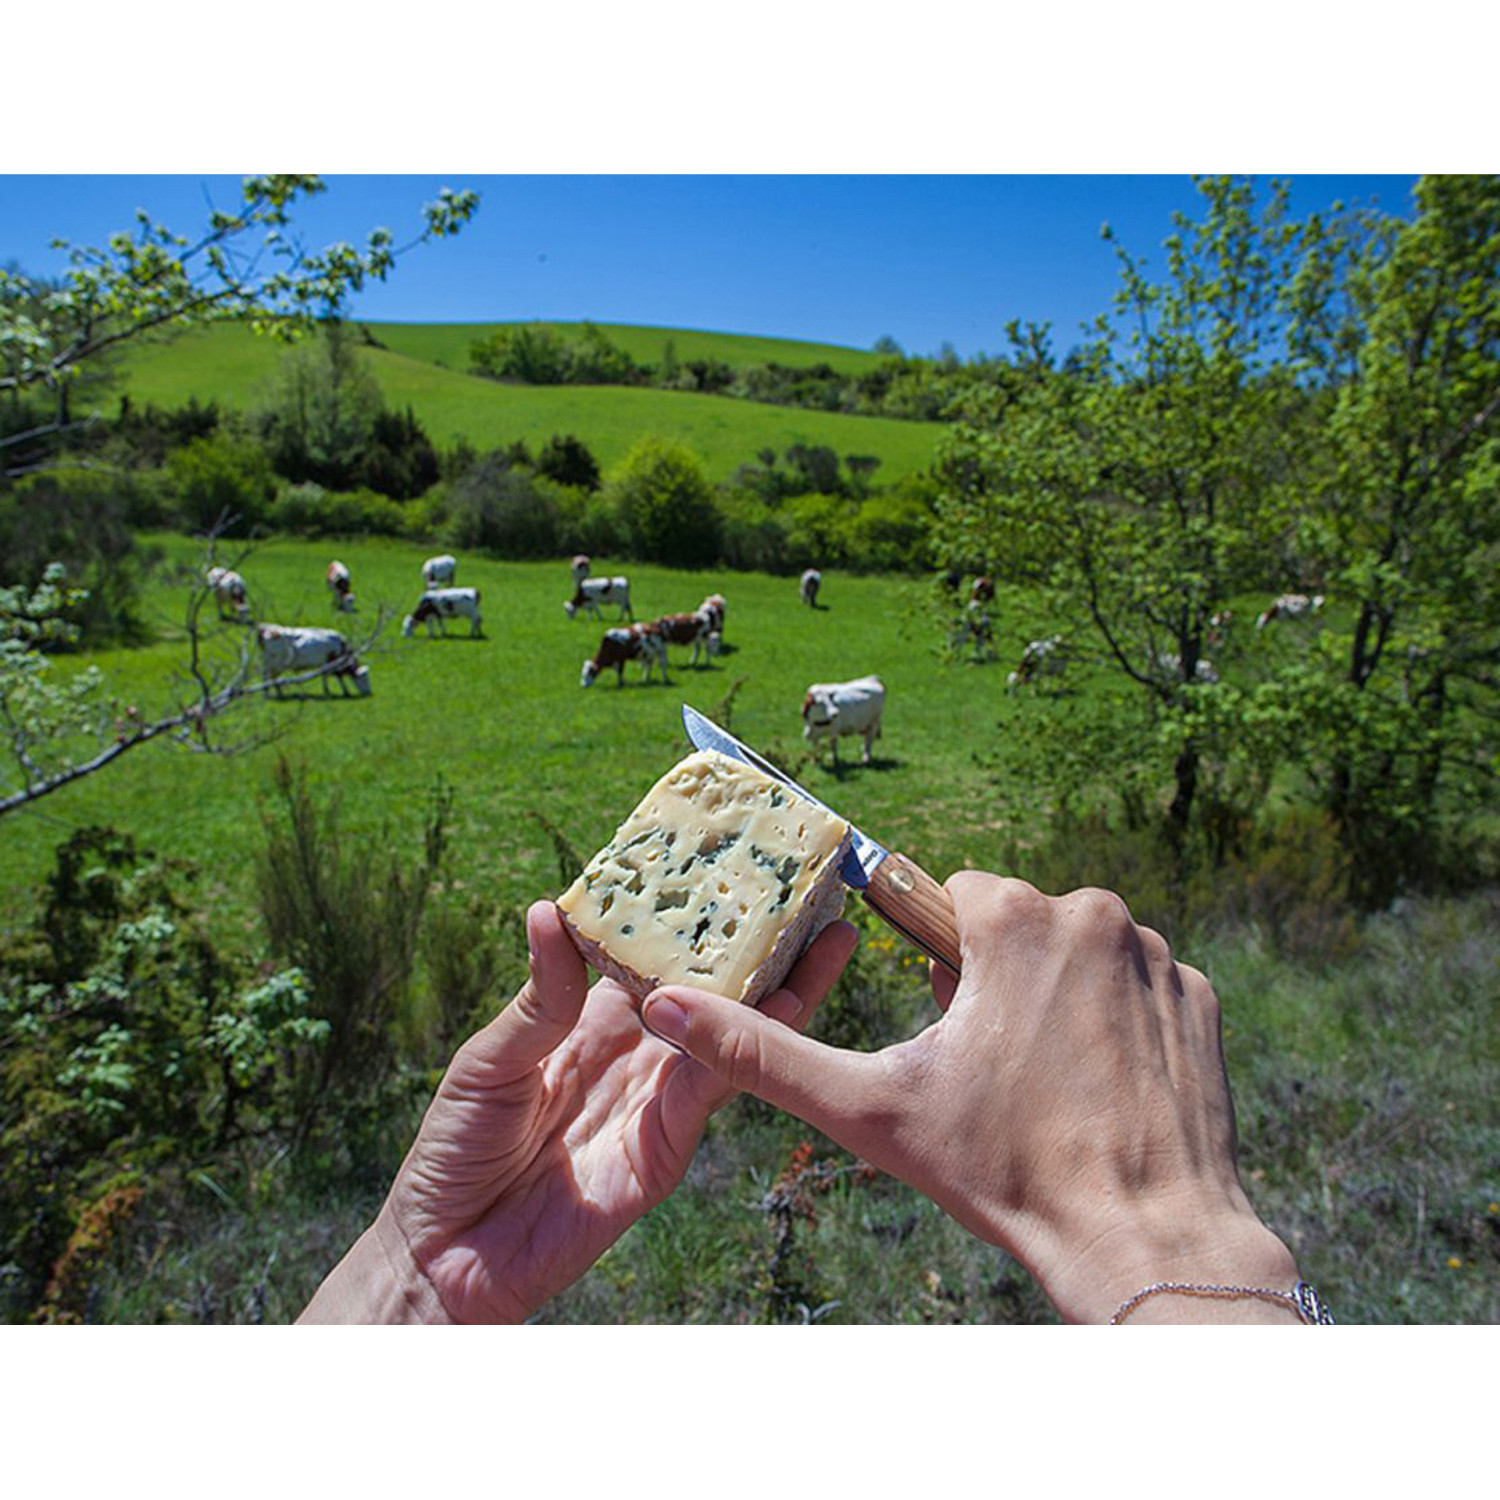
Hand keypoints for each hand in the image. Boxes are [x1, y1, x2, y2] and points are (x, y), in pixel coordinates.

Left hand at [300, 901, 856, 1322]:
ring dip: (780, 992)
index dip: (690, 913)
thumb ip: (541, 997)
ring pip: (731, 1036)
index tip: (728, 862)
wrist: (447, 1253)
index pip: (652, 954)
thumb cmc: (454, 1146)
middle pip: (709, 989)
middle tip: (810, 893)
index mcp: (589, 1019)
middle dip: (759, 946)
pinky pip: (712, 1091)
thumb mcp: (491, 1059)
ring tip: (829, 942)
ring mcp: (657, 1099)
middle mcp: (636, 1051)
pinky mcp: (666, 1148)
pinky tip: (782, 1009)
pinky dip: (743, 1050)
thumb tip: (552, 909)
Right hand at [640, 873, 1297, 1322]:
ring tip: (1048, 1086)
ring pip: (1075, 953)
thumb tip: (667, 1009)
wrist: (1142, 1239)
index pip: (951, 901)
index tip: (950, 1027)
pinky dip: (1114, 1024)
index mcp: (1013, 918)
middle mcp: (1094, 912)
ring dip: (1054, 1001)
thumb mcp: (867, 1109)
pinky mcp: (1199, 996)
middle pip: (1015, 926)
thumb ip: (762, 1053)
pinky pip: (1135, 984)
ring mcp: (1157, 954)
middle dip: (995, 982)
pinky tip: (1102, 1089)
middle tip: (993, 1072)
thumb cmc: (1002, 1171)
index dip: (941, 968)